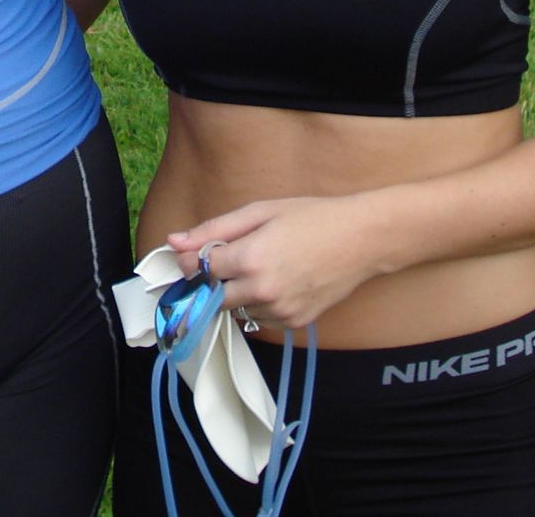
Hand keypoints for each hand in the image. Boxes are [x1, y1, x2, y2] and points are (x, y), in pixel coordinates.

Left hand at [167, 195, 379, 331]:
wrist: (360, 239)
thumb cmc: (311, 217)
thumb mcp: (259, 212)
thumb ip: (213, 229)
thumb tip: (174, 242)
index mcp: (250, 259)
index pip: (199, 270)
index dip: (191, 260)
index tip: (193, 253)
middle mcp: (262, 291)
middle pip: (212, 297)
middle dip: (211, 280)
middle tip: (225, 260)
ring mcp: (279, 311)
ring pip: (236, 310)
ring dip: (235, 293)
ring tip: (259, 266)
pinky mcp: (294, 323)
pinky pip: (259, 319)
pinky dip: (258, 303)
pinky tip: (276, 281)